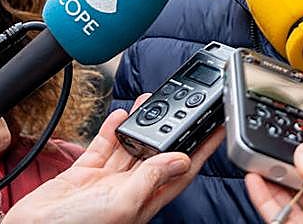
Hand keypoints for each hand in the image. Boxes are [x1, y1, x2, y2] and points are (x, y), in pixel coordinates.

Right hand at [3, 96, 223, 223]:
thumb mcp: (122, 202)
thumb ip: (150, 178)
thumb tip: (180, 158)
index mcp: (146, 200)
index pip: (182, 169)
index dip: (201, 148)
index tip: (217, 127)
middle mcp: (130, 189)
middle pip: (158, 152)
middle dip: (171, 127)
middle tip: (184, 102)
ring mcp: (107, 181)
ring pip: (131, 145)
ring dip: (142, 122)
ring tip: (152, 99)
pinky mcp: (85, 173)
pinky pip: (104, 145)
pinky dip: (112, 128)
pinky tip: (120, 114)